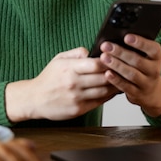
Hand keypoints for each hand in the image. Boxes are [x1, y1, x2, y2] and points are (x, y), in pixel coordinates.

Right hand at [5, 47, 119, 122]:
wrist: (35, 99)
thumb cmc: (48, 78)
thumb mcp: (58, 59)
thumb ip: (76, 53)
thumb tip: (92, 50)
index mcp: (69, 68)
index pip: (96, 64)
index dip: (109, 61)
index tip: (116, 57)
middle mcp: (73, 83)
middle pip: (103, 77)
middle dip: (116, 73)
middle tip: (125, 68)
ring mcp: (76, 97)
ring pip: (104, 90)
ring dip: (115, 85)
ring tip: (122, 79)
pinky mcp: (78, 109)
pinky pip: (99, 101)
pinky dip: (108, 96)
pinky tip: (112, 90)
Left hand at [99, 35, 160, 117]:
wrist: (151, 91)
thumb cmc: (143, 67)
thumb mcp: (145, 56)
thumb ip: (134, 47)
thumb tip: (116, 37)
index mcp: (157, 57)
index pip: (152, 48)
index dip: (140, 42)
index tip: (126, 36)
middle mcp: (154, 70)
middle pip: (137, 60)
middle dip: (120, 52)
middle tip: (106, 45)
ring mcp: (146, 83)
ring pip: (131, 74)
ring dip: (116, 65)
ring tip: (104, 57)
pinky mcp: (137, 94)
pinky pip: (126, 86)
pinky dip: (116, 79)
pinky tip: (107, 73)